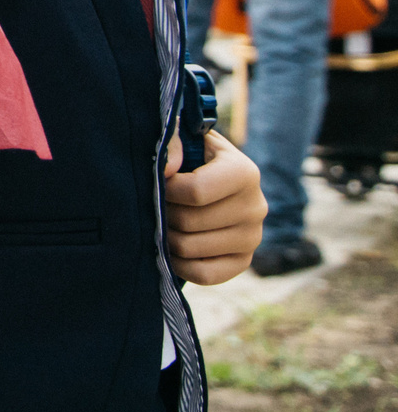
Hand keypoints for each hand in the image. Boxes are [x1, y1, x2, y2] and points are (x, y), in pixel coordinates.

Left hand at [163, 130, 265, 283]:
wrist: (209, 176)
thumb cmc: (191, 154)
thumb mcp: (184, 136)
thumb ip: (172, 141)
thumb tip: (168, 169)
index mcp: (244, 172)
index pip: (196, 191)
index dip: (166, 190)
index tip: (157, 182)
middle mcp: (256, 207)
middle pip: (190, 222)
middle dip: (162, 214)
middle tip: (155, 204)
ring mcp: (253, 237)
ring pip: (192, 248)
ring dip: (166, 237)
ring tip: (160, 222)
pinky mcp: (244, 261)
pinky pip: (205, 275)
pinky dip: (180, 265)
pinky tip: (170, 248)